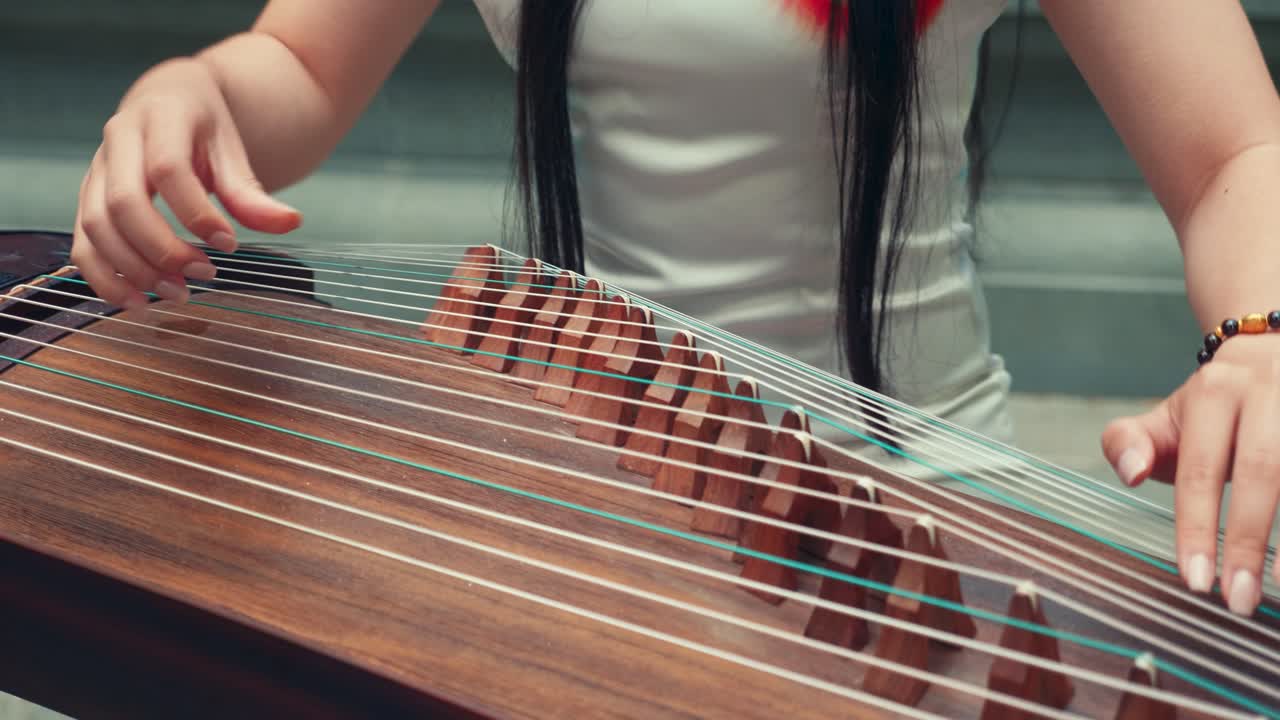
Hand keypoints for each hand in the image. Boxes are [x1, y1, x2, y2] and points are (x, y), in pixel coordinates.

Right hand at [72, 57, 300, 308]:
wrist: (169, 101)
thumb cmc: (205, 128)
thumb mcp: (232, 150)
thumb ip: (252, 192)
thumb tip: (290, 222)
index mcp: (160, 116)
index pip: (168, 169)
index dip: (196, 213)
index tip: (229, 244)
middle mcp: (118, 140)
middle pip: (125, 203)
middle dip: (164, 249)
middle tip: (205, 274)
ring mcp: (97, 170)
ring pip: (97, 226)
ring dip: (134, 269)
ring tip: (178, 294)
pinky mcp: (89, 199)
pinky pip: (83, 242)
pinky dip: (104, 278)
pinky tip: (138, 302)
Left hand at [1102, 332, 1279, 615]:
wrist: (1275, 352)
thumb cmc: (1216, 409)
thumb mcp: (1167, 418)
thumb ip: (1129, 443)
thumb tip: (1129, 473)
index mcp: (1216, 392)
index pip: (1200, 468)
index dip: (1196, 527)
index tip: (1195, 581)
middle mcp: (1270, 390)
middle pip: (1263, 472)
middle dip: (1247, 542)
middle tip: (1237, 602)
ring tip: (1278, 592)